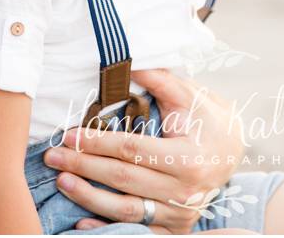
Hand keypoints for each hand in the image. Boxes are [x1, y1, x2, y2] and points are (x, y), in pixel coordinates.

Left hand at [52, 70, 242, 231]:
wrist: (231, 152)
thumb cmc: (204, 119)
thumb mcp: (187, 95)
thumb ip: (157, 79)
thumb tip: (123, 63)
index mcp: (189, 157)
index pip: (133, 150)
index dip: (97, 143)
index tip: (67, 136)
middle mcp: (187, 190)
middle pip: (124, 180)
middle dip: (83, 167)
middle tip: (52, 157)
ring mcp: (181, 212)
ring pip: (127, 211)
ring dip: (88, 198)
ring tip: (61, 181)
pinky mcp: (175, 227)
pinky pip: (138, 231)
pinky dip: (107, 228)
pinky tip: (80, 222)